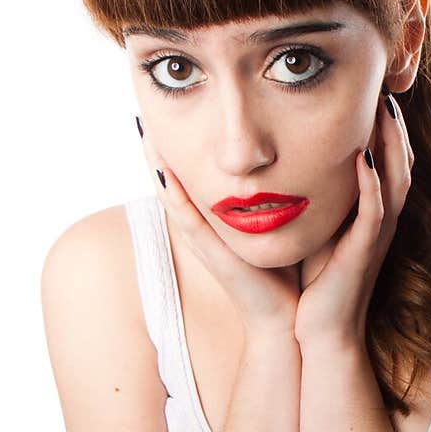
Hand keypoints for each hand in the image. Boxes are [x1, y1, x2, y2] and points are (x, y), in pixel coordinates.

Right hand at [138, 123, 301, 339]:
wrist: (286, 319)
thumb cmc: (286, 275)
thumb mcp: (279, 228)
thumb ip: (276, 202)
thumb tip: (286, 168)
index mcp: (216, 222)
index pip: (190, 178)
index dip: (177, 149)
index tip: (169, 115)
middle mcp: (204, 229)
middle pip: (171, 182)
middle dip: (157, 148)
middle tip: (143, 113)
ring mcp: (203, 241)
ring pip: (170, 195)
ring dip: (155, 163)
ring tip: (144, 130)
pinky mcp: (210, 253)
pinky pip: (186, 219)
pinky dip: (172, 194)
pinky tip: (161, 169)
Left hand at [294, 88, 413, 348]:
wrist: (316, 331)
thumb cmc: (312, 283)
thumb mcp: (315, 229)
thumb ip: (313, 198)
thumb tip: (289, 165)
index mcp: (369, 213)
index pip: (386, 160)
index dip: (385, 128)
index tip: (373, 93)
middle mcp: (379, 220)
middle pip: (401, 162)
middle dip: (395, 126)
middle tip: (387, 89)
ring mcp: (376, 235)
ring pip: (397, 180)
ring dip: (392, 144)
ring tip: (385, 110)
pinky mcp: (365, 252)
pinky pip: (376, 211)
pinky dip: (374, 183)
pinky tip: (365, 157)